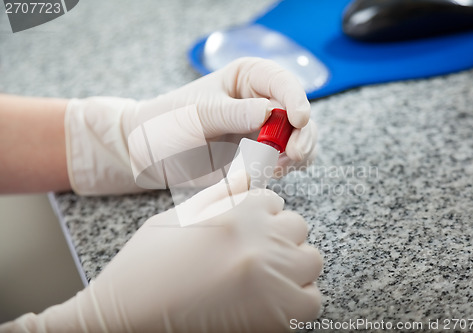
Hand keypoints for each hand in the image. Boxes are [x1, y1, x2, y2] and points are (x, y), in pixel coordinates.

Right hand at [2, 174, 322, 332]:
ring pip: (310, 261)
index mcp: (238, 212)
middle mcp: (261, 241)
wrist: (127, 317)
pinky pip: (311, 303)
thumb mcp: (179, 217)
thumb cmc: (147, 265)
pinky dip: (296, 303)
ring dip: (292, 268)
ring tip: (262, 280)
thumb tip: (247, 174)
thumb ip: (220, 195)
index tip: (245, 233)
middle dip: (278, 239)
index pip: (273, 202)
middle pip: (297, 228)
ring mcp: (273, 279)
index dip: (258, 218)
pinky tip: (267, 304)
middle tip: (252, 258)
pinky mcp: (277, 317)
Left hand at [65, 57, 316, 194]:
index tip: (299, 118)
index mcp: (246, 79)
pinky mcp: (259, 156)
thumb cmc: (168, 123)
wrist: (150, 155)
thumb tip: (271, 113)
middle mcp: (260, 101)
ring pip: (298, 139)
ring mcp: (263, 130)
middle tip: (295, 153)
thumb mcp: (197, 114)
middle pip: (298, 113)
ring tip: (281, 166)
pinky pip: (284, 161)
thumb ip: (233, 113)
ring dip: (299, 153)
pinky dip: (285, 168)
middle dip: (302, 133)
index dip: (296, 99)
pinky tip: (271, 173)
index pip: (281, 82)